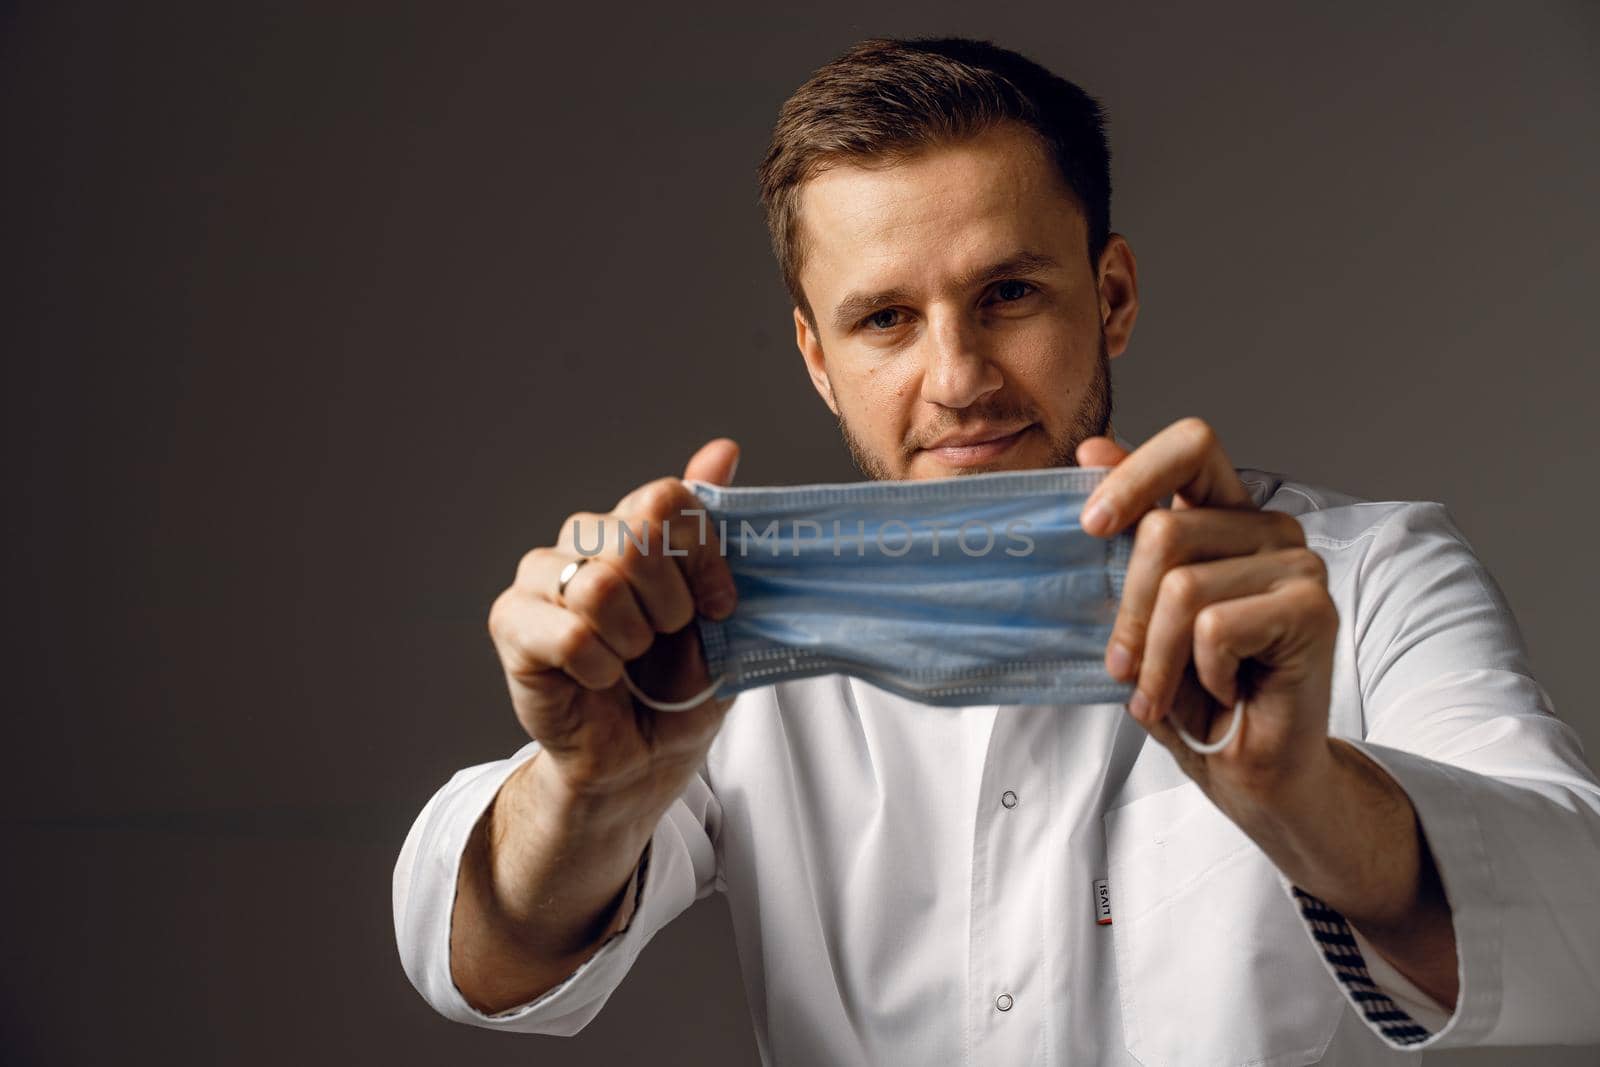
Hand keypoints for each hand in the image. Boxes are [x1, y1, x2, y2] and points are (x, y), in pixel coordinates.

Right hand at [487, 438, 740, 813]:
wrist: (639, 760)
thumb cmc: (677, 688)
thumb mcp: (719, 614)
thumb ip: (713, 532)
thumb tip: (723, 447)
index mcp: (633, 527)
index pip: (665, 498)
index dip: (702, 554)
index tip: (720, 606)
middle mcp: (582, 539)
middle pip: (633, 536)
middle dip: (670, 602)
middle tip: (667, 637)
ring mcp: (541, 577)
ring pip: (599, 585)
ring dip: (633, 638)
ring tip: (630, 659)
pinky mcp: (511, 622)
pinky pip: (571, 633)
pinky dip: (600, 667)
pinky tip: (599, 679)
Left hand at [1076, 418, 1337, 810]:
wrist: (1247, 771)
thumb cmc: (1191, 693)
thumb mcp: (1137, 609)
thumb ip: (1124, 530)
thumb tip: (1094, 446)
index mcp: (1225, 516)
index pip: (1191, 444)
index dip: (1135, 473)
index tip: (1090, 526)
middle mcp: (1268, 529)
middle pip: (1165, 529)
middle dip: (1128, 611)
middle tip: (1123, 666)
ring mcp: (1298, 565)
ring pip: (1183, 587)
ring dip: (1157, 658)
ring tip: (1164, 692)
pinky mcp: (1313, 609)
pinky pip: (1214, 627)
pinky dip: (1200, 673)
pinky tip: (1224, 691)